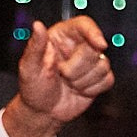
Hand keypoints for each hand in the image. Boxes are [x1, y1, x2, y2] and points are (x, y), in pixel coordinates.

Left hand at [0, 15, 113, 136]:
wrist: (42, 111)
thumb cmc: (33, 87)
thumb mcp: (28, 67)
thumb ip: (35, 46)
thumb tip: (37, 25)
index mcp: (60, 37)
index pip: (83, 25)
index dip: (93, 32)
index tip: (99, 44)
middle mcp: (77, 46)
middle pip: (94, 49)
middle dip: (77, 68)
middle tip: (61, 74)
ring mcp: (90, 62)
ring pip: (103, 66)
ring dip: (83, 81)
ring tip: (68, 83)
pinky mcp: (99, 77)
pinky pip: (108, 80)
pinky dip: (92, 89)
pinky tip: (78, 90)